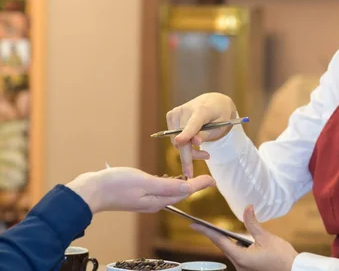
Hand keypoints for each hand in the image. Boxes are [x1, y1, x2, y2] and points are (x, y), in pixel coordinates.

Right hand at [66, 167, 214, 213]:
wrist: (91, 191)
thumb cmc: (116, 184)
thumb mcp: (145, 182)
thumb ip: (168, 186)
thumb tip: (189, 189)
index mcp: (158, 200)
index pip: (185, 192)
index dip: (200, 184)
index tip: (213, 179)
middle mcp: (154, 202)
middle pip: (180, 192)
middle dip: (195, 183)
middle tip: (207, 171)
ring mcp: (146, 199)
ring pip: (171, 191)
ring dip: (183, 182)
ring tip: (193, 171)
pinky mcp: (139, 194)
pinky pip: (160, 189)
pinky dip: (169, 182)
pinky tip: (170, 176)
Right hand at [166, 92, 236, 177]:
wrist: (214, 101)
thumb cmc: (220, 115)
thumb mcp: (221, 126)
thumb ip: (208, 134)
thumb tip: (195, 142)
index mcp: (202, 110)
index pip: (193, 124)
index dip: (186, 133)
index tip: (179, 141)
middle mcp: (186, 109)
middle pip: (183, 138)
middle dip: (191, 154)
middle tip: (204, 160)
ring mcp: (176, 112)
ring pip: (176, 141)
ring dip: (188, 151)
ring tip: (203, 152)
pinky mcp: (170, 116)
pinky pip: (174, 138)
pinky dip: (183, 145)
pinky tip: (194, 143)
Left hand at [191, 205, 297, 270]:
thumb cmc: (282, 257)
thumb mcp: (266, 238)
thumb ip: (253, 223)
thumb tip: (247, 208)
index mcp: (241, 258)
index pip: (219, 241)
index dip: (206, 232)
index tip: (194, 225)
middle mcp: (239, 266)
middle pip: (224, 247)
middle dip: (217, 236)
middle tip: (203, 225)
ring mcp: (244, 269)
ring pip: (232, 252)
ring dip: (230, 241)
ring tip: (228, 232)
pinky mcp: (249, 270)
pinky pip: (239, 256)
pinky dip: (238, 247)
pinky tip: (244, 241)